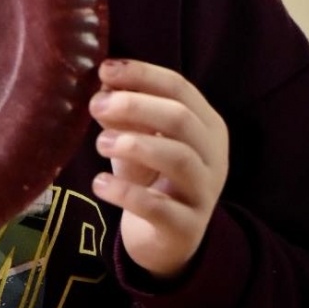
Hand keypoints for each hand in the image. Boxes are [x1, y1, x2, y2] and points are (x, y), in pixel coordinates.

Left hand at [89, 58, 228, 279]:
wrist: (165, 238)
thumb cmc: (150, 175)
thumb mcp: (137, 137)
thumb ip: (123, 111)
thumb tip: (102, 82)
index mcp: (206, 124)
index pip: (179, 87)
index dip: (142, 74)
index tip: (105, 69)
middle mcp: (213, 155)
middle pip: (181, 118)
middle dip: (135, 106)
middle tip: (95, 106)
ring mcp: (204, 193)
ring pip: (178, 158)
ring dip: (134, 144)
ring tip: (99, 143)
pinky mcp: (187, 228)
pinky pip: (159, 207)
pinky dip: (125, 192)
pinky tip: (100, 184)